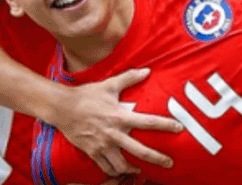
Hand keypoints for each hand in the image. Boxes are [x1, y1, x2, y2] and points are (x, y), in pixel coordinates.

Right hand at [51, 68, 183, 176]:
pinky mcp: (92, 152)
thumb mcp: (110, 85)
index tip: (179, 128)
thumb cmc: (87, 95)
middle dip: (157, 158)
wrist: (61, 108)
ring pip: (122, 165)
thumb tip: (147, 70)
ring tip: (143, 171)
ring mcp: (102, 145)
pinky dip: (115, 171)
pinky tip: (122, 171)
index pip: (148, 122)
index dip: (165, 125)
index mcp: (120, 116)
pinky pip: (106, 167)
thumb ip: (130, 78)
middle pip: (140, 151)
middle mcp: (113, 134)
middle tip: (169, 164)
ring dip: (134, 169)